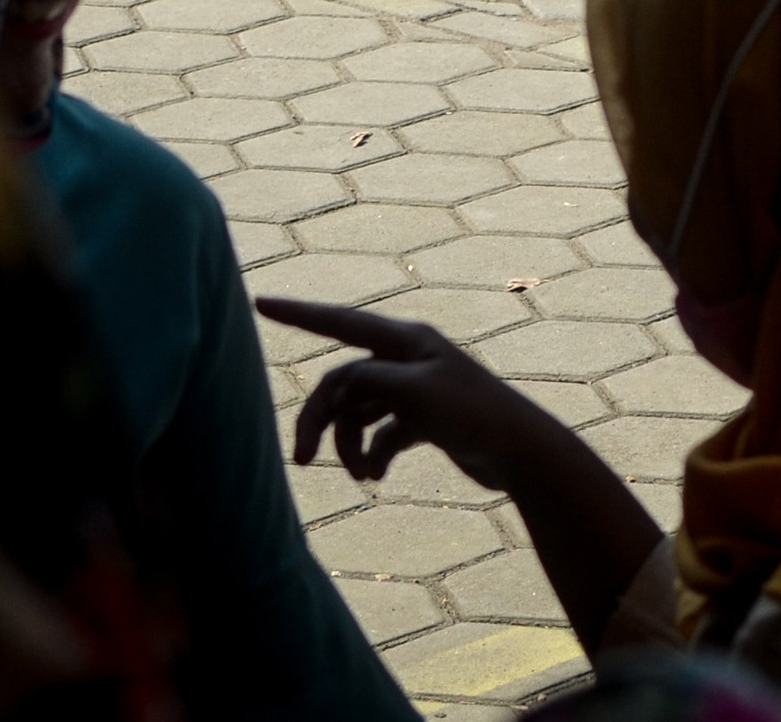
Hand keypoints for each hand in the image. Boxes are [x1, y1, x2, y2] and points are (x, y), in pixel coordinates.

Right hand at [261, 300, 575, 490]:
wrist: (520, 453)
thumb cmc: (472, 416)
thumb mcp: (415, 393)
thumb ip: (369, 380)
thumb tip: (339, 385)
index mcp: (405, 341)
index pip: (339, 322)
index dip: (298, 314)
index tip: (260, 302)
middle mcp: (407, 360)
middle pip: (341, 383)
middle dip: (319, 420)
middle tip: (300, 460)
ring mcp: (414, 390)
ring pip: (357, 413)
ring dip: (349, 446)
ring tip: (360, 477)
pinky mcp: (423, 421)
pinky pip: (380, 435)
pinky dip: (372, 456)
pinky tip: (377, 479)